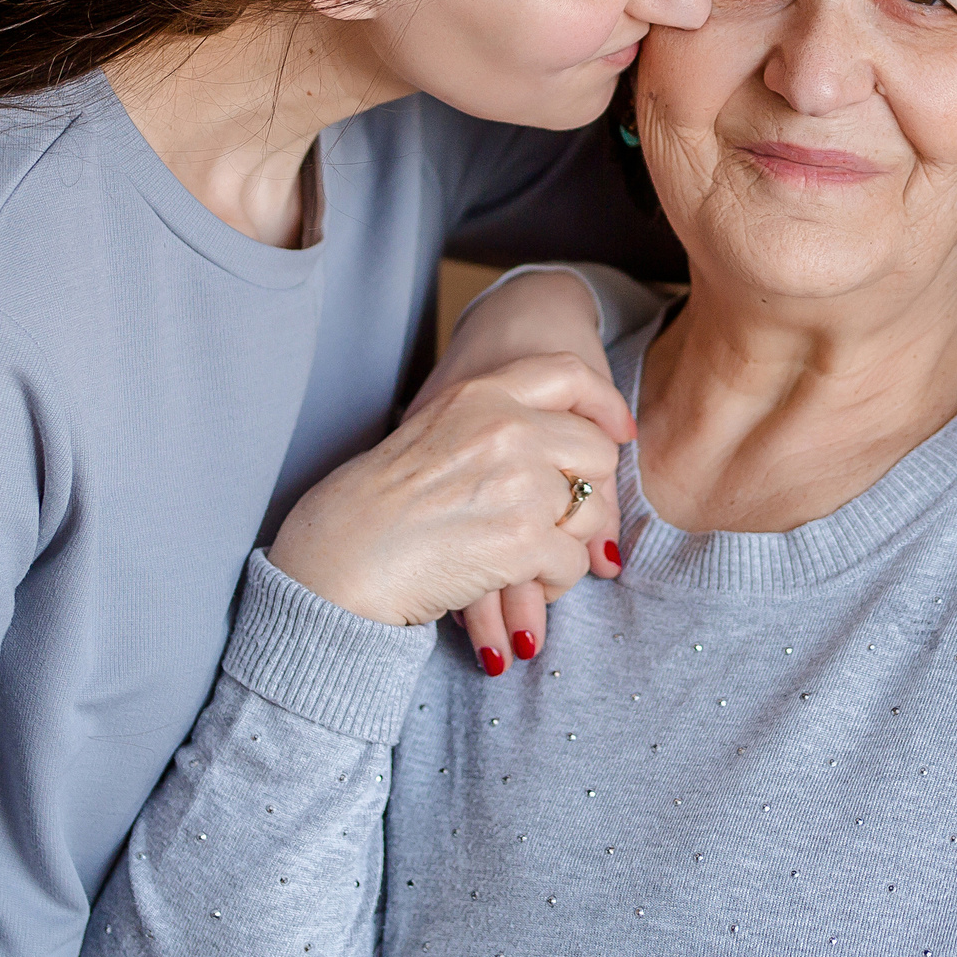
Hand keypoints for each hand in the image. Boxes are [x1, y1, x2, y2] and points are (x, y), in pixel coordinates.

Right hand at [410, 270, 630, 671]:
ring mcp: (518, 482)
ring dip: (569, 544)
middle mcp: (507, 427)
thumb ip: (485, 426)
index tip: (618, 430)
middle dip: (589, 492)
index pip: (569, 373)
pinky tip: (517, 583)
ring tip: (530, 561)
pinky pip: (573, 563)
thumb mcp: (429, 433)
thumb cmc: (371, 505)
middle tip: (561, 522)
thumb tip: (545, 446)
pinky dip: (552, 583)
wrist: (339, 557)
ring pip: (592, 514)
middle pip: (597, 450)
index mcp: (480, 394)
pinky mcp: (521, 540)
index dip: (603, 402)